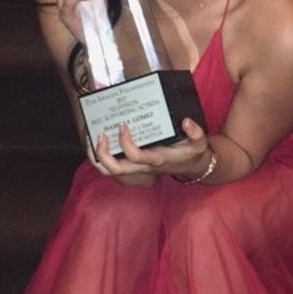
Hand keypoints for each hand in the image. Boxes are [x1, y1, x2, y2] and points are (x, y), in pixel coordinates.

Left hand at [90, 117, 211, 182]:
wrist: (193, 168)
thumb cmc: (193, 153)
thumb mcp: (199, 143)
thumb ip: (196, 133)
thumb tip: (186, 121)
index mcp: (158, 159)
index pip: (136, 156)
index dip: (126, 142)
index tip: (123, 125)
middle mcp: (145, 167)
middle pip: (116, 169)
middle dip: (103, 154)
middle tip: (100, 135)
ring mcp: (138, 169)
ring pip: (110, 172)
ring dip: (98, 158)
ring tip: (93, 140)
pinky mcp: (135, 166)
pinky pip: (113, 167)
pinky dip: (102, 157)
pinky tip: (99, 143)